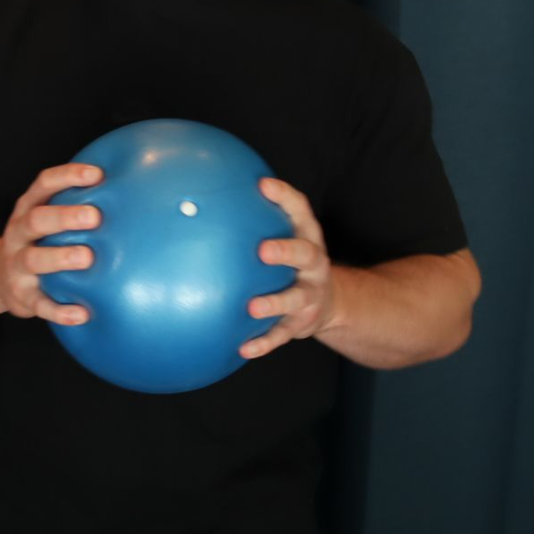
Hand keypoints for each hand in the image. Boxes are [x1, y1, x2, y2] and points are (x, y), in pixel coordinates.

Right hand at [0, 163, 103, 325]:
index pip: (44, 184)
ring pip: (33, 259)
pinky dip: (59, 310)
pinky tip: (82, 313)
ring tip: (87, 258)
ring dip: (59, 257)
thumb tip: (131, 191)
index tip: (96, 174)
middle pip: (36, 220)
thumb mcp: (47, 220)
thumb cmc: (39, 242)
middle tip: (94, 217)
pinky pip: (39, 304)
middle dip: (64, 217)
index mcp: (28, 208)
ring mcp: (16, 265)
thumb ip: (75, 206)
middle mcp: (18, 233)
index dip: (67, 176)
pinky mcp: (21, 296)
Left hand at [240, 177, 336, 359]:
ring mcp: (310, 295)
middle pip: (305, 254)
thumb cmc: (293, 262)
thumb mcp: (287, 236)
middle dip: (286, 251)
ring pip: (295, 299)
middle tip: (263, 250)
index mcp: (308, 237)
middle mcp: (314, 264)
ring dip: (275, 303)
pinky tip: (243, 348)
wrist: (331, 302)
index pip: (301, 210)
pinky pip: (281, 335)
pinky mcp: (301, 323)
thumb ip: (257, 220)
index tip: (263, 184)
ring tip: (253, 307)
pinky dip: (264, 343)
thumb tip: (203, 199)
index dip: (285, 196)